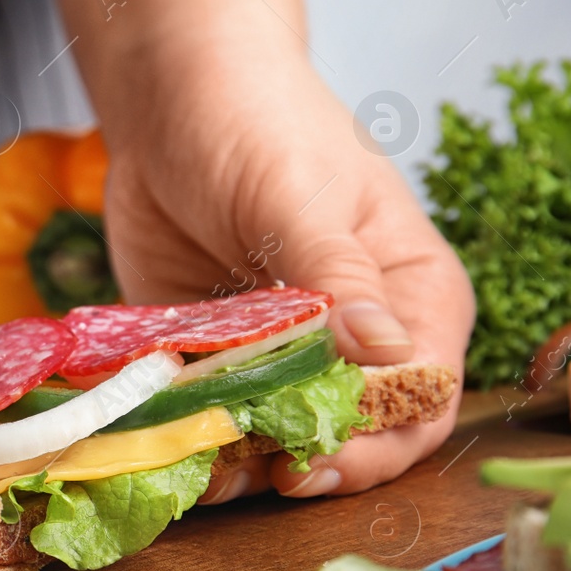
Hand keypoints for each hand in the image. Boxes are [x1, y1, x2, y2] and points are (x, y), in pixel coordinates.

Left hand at [100, 49, 473, 499]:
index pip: (420, 399)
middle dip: (302, 461)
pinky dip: (182, 432)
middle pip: (354, 435)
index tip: (313, 460)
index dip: (376, 444)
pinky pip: (207, 412)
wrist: (169, 98)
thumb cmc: (255, 121)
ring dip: (234, 459)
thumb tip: (386, 351)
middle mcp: (355, 337)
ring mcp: (281, 353)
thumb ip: (335, 274)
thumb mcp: (297, 194)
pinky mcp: (215, 355)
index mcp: (410, 295)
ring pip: (274, 436)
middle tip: (247, 473)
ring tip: (192, 466)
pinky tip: (151, 439)